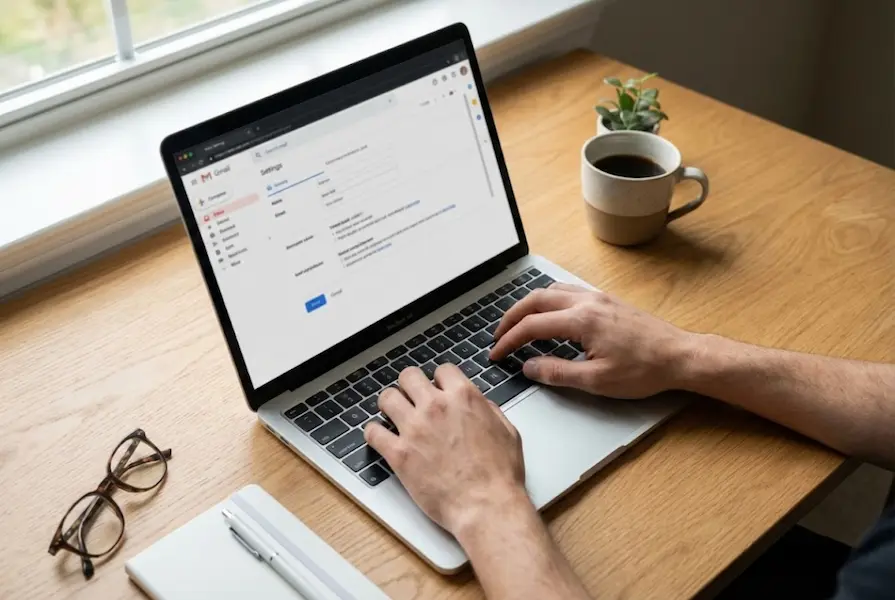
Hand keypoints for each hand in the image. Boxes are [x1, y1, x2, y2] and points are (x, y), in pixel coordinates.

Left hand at [363, 365, 528, 534]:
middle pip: (409, 376)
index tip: (437, 388)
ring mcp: (414, 429)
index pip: (442, 370)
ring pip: (387, 398)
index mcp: (464, 398)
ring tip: (393, 414)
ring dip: (390, 404)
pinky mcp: (399, 454)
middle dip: (410, 385)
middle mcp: (436, 407)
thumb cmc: (499, 476)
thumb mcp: (508, 432)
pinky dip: (374, 433)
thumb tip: (480, 404)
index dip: (439, 380)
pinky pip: (373, 432)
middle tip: (411, 397)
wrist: (486, 506)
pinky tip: (380, 437)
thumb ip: (489, 411)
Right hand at [490, 283, 692, 398]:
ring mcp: (598, 298)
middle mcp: (587, 302)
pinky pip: (568, 292)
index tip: (496, 353)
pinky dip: (548, 301)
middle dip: (512, 317)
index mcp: (581, 321)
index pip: (532, 326)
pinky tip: (549, 315)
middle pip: (536, 300)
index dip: (509, 340)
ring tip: (518, 324)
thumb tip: (529, 367)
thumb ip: (558, 373)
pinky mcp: (607, 301)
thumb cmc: (644, 370)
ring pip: (551, 291)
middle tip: (498, 335)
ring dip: (529, 305)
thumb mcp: (597, 381)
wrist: (680, 356)